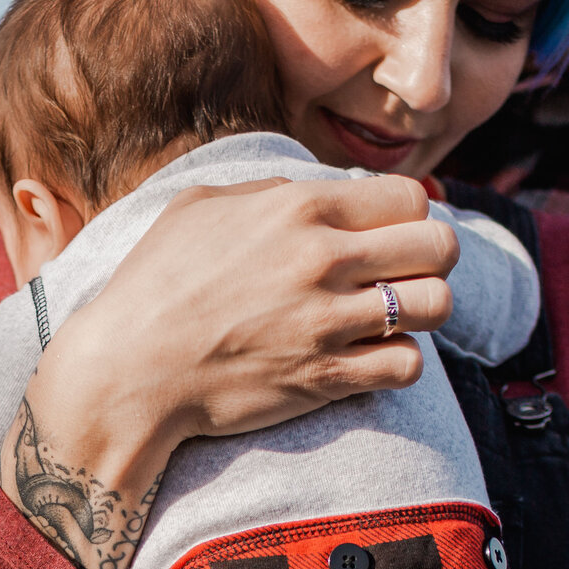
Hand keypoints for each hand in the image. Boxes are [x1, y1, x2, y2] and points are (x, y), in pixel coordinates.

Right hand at [18, 174, 460, 493]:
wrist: (127, 370)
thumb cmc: (155, 283)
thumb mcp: (200, 206)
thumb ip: (271, 189)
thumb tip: (316, 189)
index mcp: (299, 207)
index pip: (410, 197)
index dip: (409, 216)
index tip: (386, 236)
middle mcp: (322, 259)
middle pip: (440, 246)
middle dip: (430, 260)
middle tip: (400, 276)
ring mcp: (327, 322)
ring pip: (436, 305)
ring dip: (420, 312)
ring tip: (389, 318)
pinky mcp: (325, 378)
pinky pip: (407, 366)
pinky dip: (397, 362)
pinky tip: (368, 358)